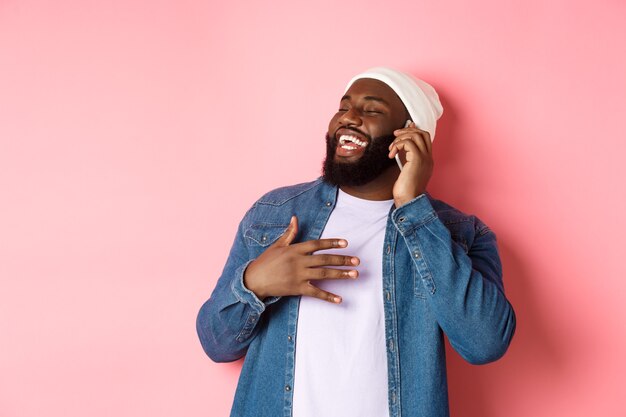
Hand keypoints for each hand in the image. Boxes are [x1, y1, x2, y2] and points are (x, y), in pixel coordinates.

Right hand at [243, 216, 359, 303]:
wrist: (254, 280)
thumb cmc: (266, 261)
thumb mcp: (277, 245)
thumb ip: (289, 233)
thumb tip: (295, 218)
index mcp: (295, 249)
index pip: (317, 244)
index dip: (331, 243)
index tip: (345, 243)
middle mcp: (298, 262)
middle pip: (324, 260)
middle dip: (342, 260)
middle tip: (357, 261)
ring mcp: (298, 276)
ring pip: (323, 274)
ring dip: (340, 275)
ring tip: (354, 274)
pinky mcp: (297, 289)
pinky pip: (315, 293)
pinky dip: (327, 296)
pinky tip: (339, 299)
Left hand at [388, 121, 433, 206]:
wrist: (408, 200)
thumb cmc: (405, 188)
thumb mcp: (406, 170)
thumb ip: (406, 157)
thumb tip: (401, 145)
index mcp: (427, 160)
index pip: (425, 138)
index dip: (413, 131)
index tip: (400, 133)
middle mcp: (429, 157)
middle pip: (423, 133)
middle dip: (407, 130)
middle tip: (394, 135)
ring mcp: (424, 158)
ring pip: (416, 135)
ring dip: (400, 138)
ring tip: (391, 148)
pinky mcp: (417, 160)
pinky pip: (408, 142)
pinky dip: (397, 144)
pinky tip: (391, 154)